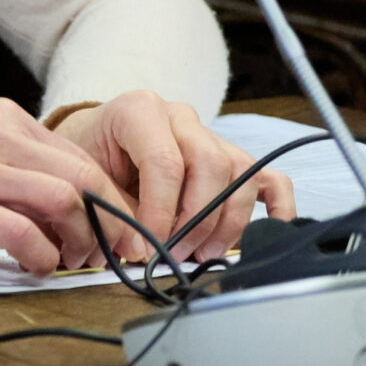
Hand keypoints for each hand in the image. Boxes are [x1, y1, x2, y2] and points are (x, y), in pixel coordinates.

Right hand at [0, 97, 136, 275]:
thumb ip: (17, 173)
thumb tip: (75, 215)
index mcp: (2, 119)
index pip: (82, 158)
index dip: (112, 202)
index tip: (120, 236)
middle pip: (85, 176)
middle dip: (112, 223)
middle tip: (112, 257)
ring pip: (64, 199)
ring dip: (81, 241)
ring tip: (72, 263)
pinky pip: (23, 232)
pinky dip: (42, 255)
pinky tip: (35, 266)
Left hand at [50, 92, 291, 264]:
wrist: (93, 143)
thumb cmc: (90, 159)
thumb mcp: (90, 178)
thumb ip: (117, 211)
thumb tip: (144, 250)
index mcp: (138, 111)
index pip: (165, 161)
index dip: (162, 211)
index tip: (151, 246)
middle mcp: (180, 117)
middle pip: (210, 165)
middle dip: (196, 219)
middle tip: (175, 253)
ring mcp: (210, 135)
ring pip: (241, 174)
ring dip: (226, 222)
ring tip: (201, 253)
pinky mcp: (231, 158)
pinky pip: (269, 178)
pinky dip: (276, 207)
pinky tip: (267, 233)